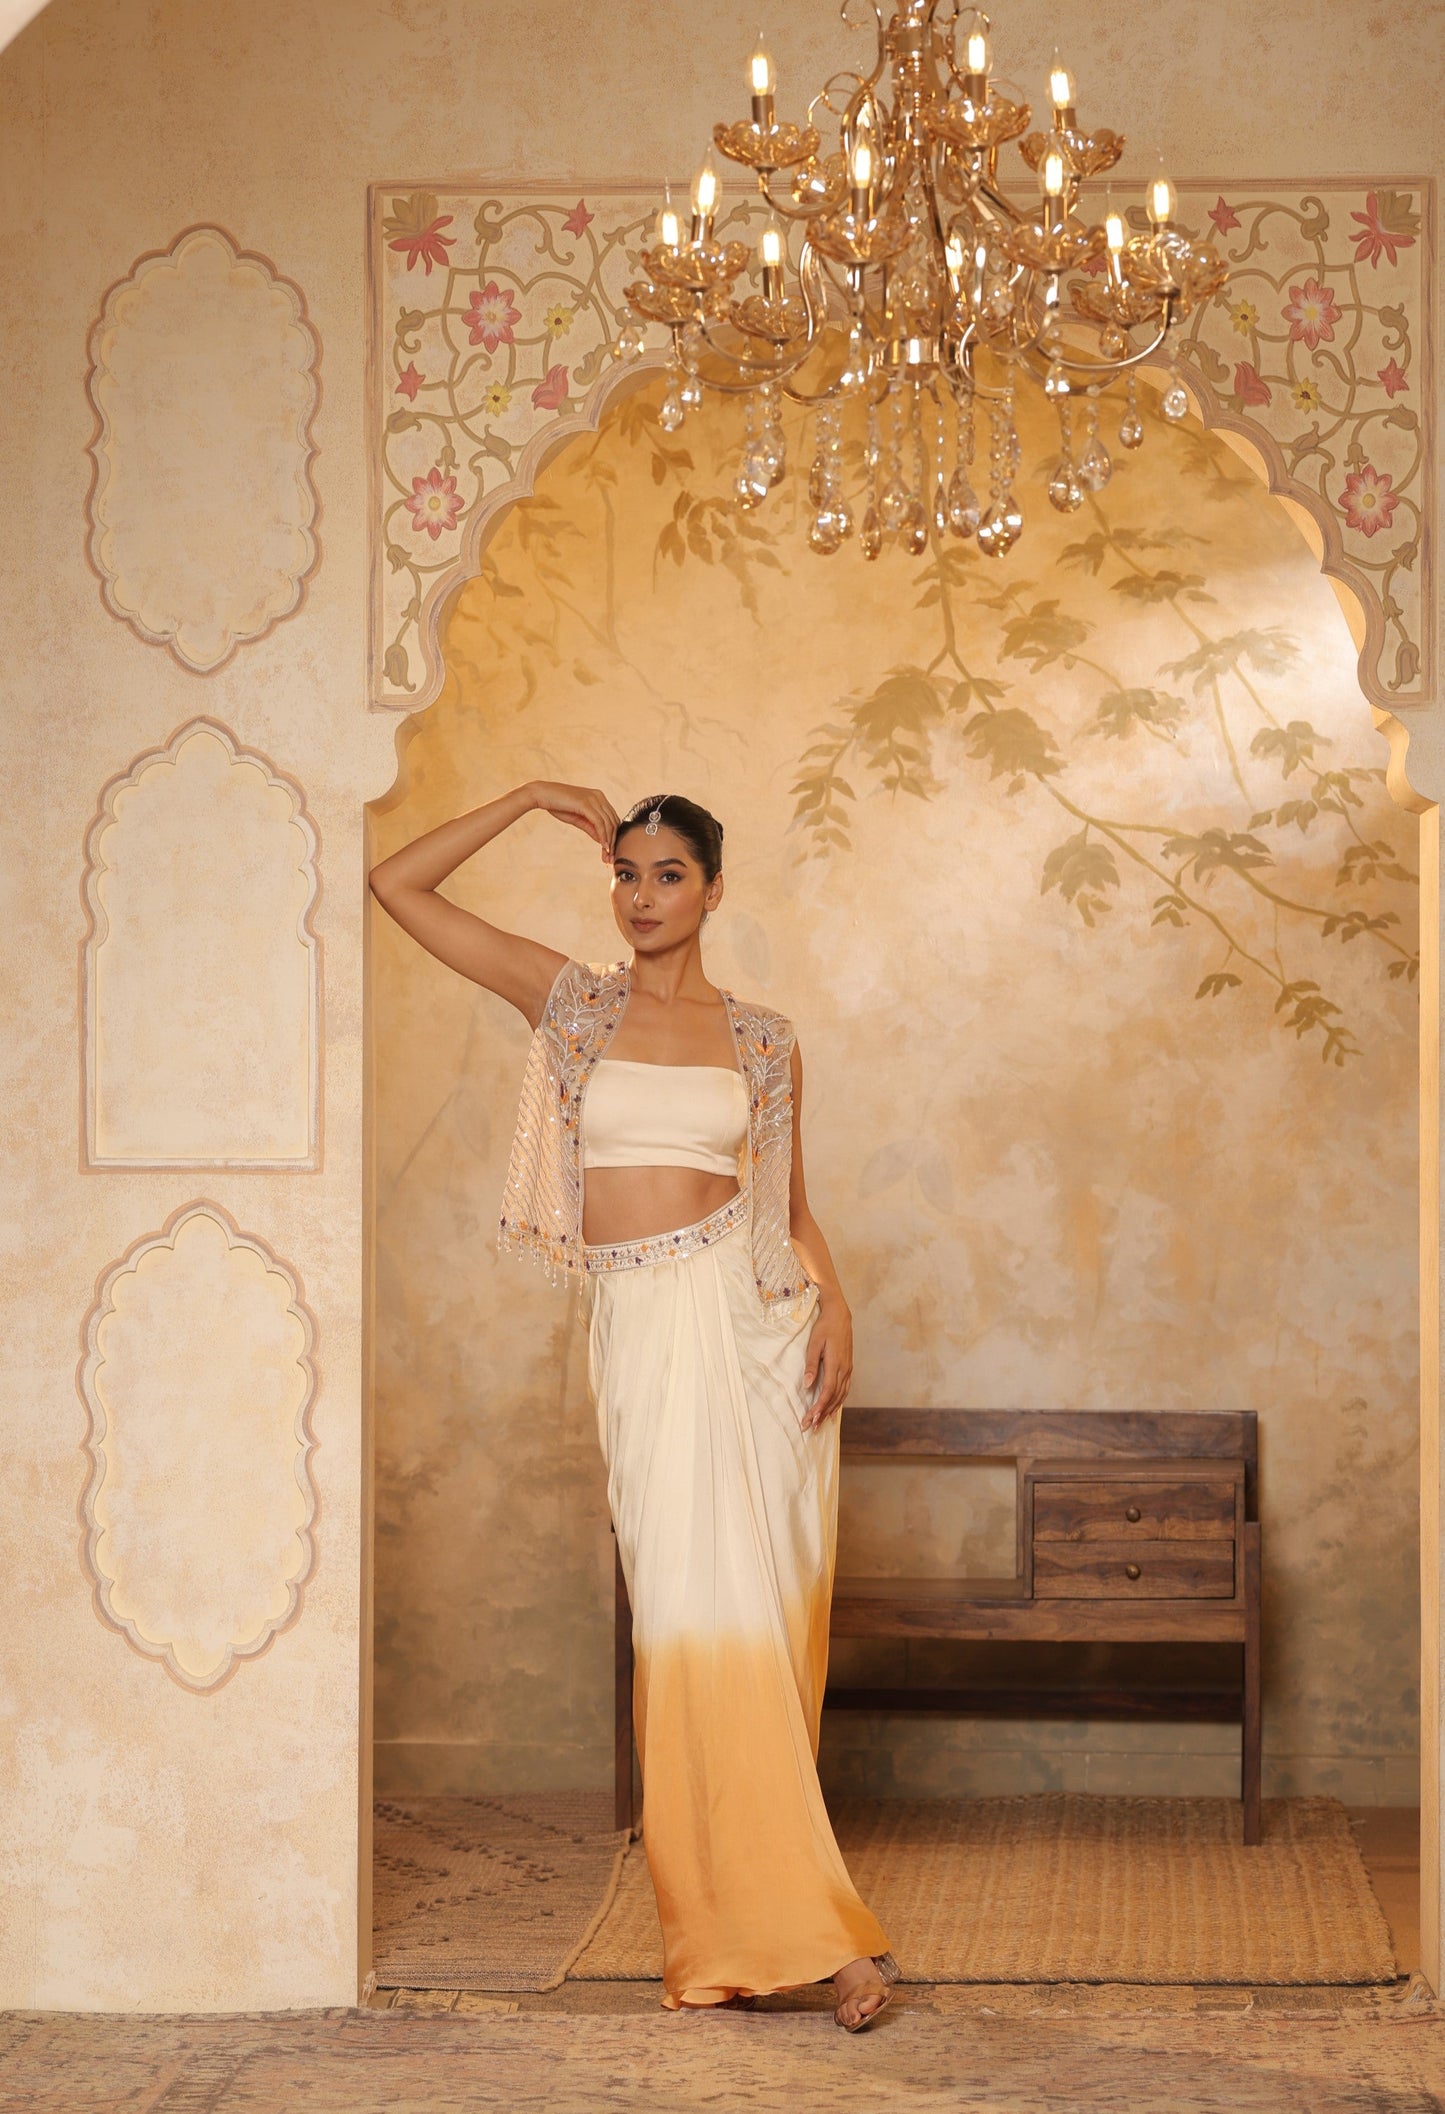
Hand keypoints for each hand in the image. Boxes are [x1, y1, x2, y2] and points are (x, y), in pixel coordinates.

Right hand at [528, 781, 620, 861]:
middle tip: (611, 859)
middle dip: (614, 842)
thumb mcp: (578, 819)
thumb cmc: (558, 806)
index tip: (611, 852)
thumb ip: (591, 827)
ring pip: (608, 824)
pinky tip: (604, 847)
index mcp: (599, 798)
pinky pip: (599, 823)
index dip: (615, 836)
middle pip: (614, 822)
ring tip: (608, 856)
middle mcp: (599, 796)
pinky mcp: (586, 804)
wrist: (542, 794)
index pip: (613, 819)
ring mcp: (594, 799)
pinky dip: (603, 836)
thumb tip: (603, 840)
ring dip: (610, 842)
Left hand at [801, 1296, 852, 1429]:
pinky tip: (833, 1408)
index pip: (828, 1391)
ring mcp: (848, 1368)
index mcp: (835, 1364)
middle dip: (822, 1413)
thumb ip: (811, 1365)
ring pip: (841, 1395)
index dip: (820, 1407)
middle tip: (811, 1427)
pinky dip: (839, 1401)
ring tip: (821, 1422)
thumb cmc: (824, 1328)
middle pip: (834, 1397)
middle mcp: (844, 1369)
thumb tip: (807, 1385)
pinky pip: (845, 1388)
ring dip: (831, 1410)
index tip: (811, 1419)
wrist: (840, 1315)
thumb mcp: (814, 1344)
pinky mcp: (848, 1366)